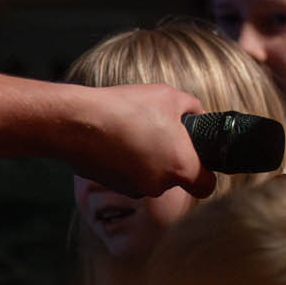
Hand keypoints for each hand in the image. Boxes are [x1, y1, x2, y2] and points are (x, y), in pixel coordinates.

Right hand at [72, 83, 214, 197]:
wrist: (79, 123)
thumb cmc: (126, 108)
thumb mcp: (168, 96)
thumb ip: (192, 107)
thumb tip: (197, 114)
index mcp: (180, 166)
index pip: (206, 186)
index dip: (205, 173)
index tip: (198, 158)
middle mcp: (160, 185)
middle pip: (175, 177)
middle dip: (170, 157)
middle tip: (158, 131)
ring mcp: (134, 189)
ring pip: (151, 176)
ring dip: (147, 158)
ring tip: (132, 130)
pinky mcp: (112, 186)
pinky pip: (128, 176)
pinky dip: (125, 162)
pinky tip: (116, 139)